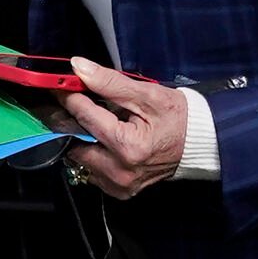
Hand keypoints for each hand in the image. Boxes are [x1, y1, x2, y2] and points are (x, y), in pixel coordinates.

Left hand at [58, 57, 186, 198]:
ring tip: (96, 122)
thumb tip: (79, 68)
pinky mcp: (120, 191)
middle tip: (76, 103)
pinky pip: (91, 172)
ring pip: (80, 160)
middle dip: (73, 121)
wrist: (199, 143)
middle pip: (76, 143)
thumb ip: (109, 82)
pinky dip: (92, 155)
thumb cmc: (177, 117)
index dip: (69, 97)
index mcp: (128, 146)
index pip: (85, 117)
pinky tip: (104, 141)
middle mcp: (121, 171)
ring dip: (81, 139)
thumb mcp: (147, 93)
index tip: (58, 85)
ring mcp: (120, 185)